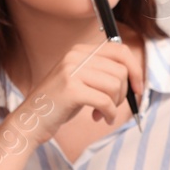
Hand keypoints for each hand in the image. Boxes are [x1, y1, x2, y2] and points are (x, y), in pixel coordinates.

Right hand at [14, 39, 145, 142]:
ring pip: (115, 85)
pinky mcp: (71, 90)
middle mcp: (75, 56)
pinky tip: (101, 118)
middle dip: (122, 93)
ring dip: (114, 104)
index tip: (138, 88)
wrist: (32, 119)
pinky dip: (109, 113)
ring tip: (102, 112)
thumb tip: (135, 75)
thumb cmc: (60, 102)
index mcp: (80, 50)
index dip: (135, 69)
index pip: (120, 50)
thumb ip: (102, 72)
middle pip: (121, 70)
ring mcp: (72, 71)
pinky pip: (105, 101)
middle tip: (111, 105)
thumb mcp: (81, 79)